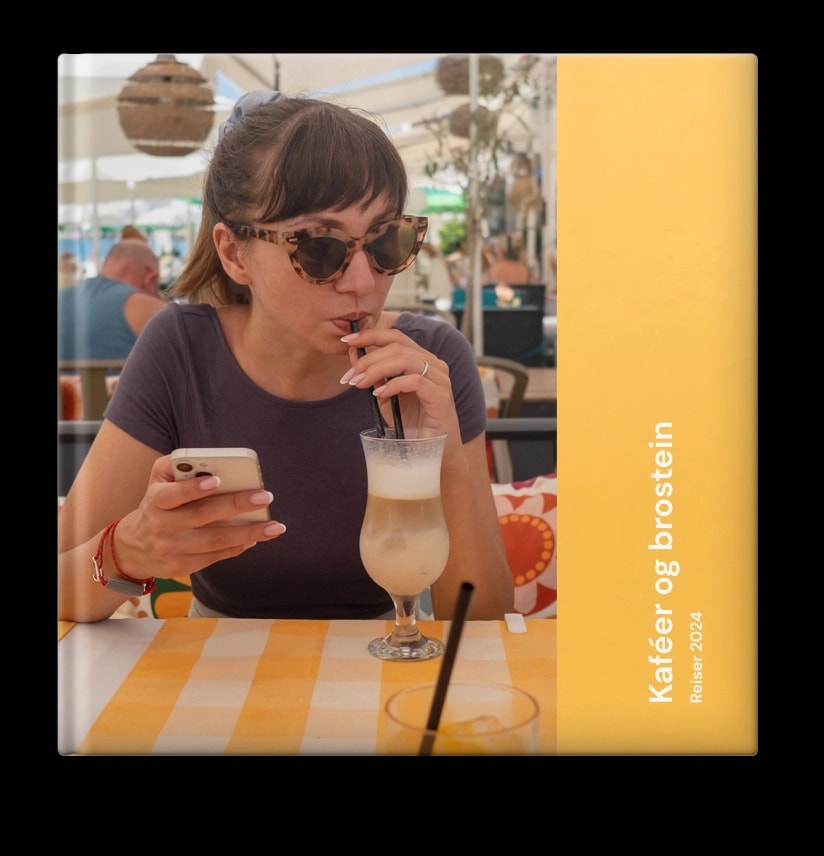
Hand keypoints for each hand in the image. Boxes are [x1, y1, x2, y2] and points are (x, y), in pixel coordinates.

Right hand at [113, 454, 285, 582]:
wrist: (133, 546)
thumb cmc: (157, 504)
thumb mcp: (158, 480)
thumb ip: (179, 465)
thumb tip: (212, 461)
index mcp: (156, 500)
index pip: (173, 494)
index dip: (193, 488)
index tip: (216, 480)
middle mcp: (162, 526)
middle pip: (203, 516)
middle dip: (236, 506)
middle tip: (265, 497)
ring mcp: (172, 549)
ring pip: (215, 541)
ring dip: (248, 533)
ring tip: (274, 526)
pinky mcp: (181, 567)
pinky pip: (215, 556)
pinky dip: (237, 547)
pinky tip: (256, 538)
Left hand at [340, 327, 461, 453]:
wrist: (432, 450)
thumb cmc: (411, 424)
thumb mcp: (385, 396)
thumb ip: (373, 375)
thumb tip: (352, 354)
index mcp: (421, 359)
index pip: (395, 337)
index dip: (370, 335)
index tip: (346, 340)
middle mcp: (433, 364)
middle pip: (397, 346)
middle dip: (368, 359)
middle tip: (349, 376)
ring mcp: (440, 378)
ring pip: (405, 359)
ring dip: (376, 370)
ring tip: (359, 384)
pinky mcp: (441, 395)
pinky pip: (415, 381)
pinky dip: (394, 385)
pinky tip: (379, 395)